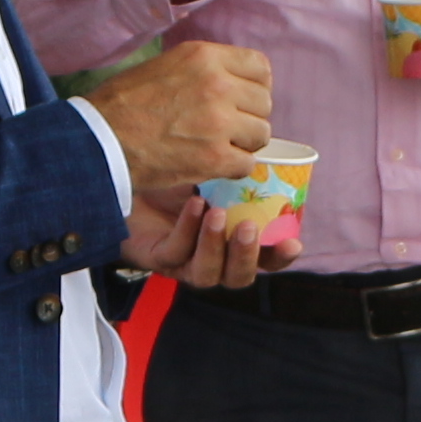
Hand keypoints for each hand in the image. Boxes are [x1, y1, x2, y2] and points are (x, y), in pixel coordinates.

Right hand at [91, 35, 273, 189]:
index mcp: (205, 57)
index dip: (254, 86)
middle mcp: (218, 85)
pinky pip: (247, 164)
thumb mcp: (166, 65)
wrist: (100, 140)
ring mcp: (219, 123)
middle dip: (248, 116)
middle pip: (264, 102)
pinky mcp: (215, 158)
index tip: (241, 99)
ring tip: (218, 145)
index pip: (260, 67)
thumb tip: (233, 83)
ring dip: (243, 143)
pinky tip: (213, 164)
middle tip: (224, 126)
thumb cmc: (123, 104)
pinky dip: (233, 168)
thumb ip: (204, 70)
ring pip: (261, 134)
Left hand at [120, 185, 278, 287]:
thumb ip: (240, 170)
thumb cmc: (177, 175)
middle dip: (247, 255)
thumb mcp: (213, 171)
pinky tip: (194, 204)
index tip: (293, 243)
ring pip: (207, 274)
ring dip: (215, 246)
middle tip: (249, 227)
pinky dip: (187, 229)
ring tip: (217, 213)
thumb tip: (267, 144)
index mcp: (233, 244)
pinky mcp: (157, 258)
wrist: (127, 176)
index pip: (265, 261)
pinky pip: (176, 252)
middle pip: (238, 277)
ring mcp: (184, 263)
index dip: (280, 257)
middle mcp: (212, 260)